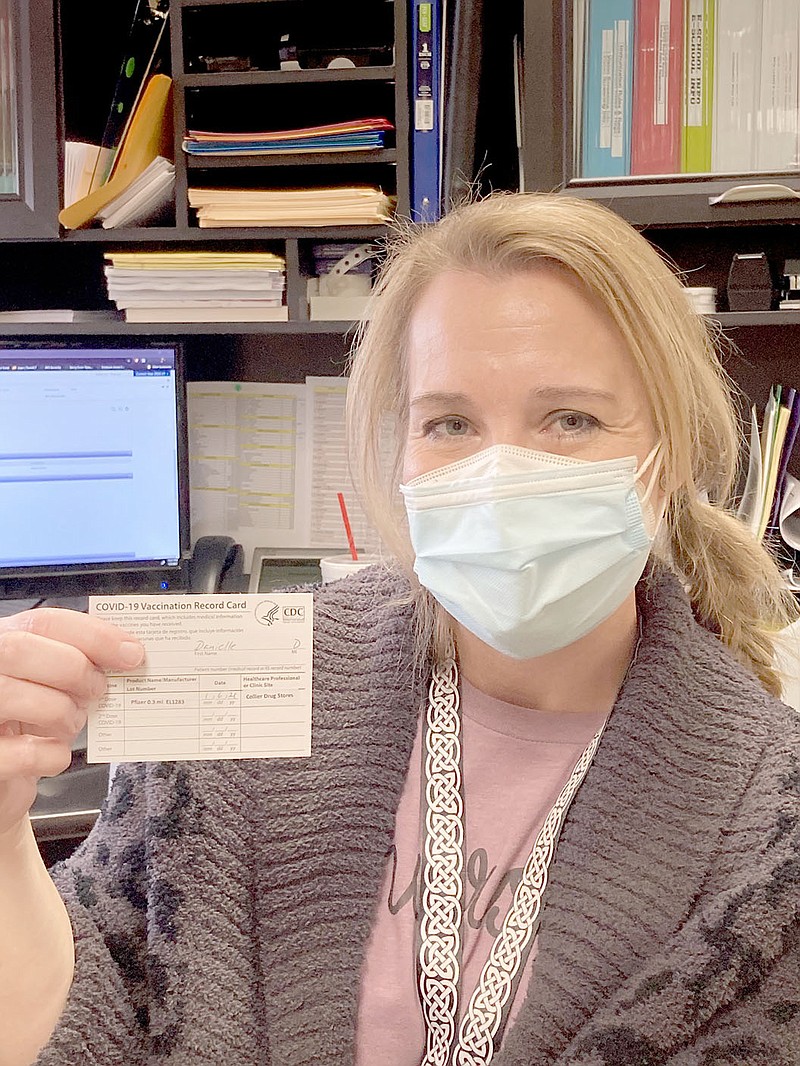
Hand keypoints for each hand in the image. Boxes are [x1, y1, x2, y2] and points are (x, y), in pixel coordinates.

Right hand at [0, 608, 143, 837]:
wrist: (4, 775)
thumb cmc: (28, 726)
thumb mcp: (49, 687)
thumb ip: (76, 666)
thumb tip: (126, 656)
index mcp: (2, 645)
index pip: (42, 622)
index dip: (93, 635)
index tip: (131, 652)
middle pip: (22, 649)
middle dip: (75, 669)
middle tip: (99, 689)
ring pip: (15, 694)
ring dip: (62, 711)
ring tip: (71, 722)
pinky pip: (24, 753)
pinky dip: (53, 755)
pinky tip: (53, 755)